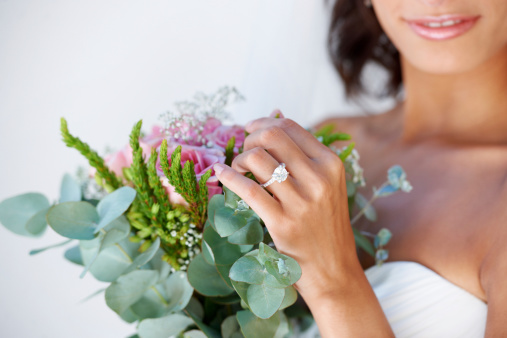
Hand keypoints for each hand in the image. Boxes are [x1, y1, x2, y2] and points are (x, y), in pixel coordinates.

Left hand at [213, 111, 359, 298]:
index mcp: (330, 164)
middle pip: (271, 136)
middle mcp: (318, 178)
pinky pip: (247, 189)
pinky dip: (228, 177)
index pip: (289, 127)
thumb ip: (304, 157)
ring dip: (239, 160)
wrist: (335, 271)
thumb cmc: (326, 226)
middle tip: (244, 153)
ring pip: (257, 158)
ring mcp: (301, 201)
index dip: (263, 123)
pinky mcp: (282, 223)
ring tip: (238, 170)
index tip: (250, 129)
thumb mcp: (327, 186)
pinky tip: (220, 174)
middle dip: (249, 139)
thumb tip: (272, 121)